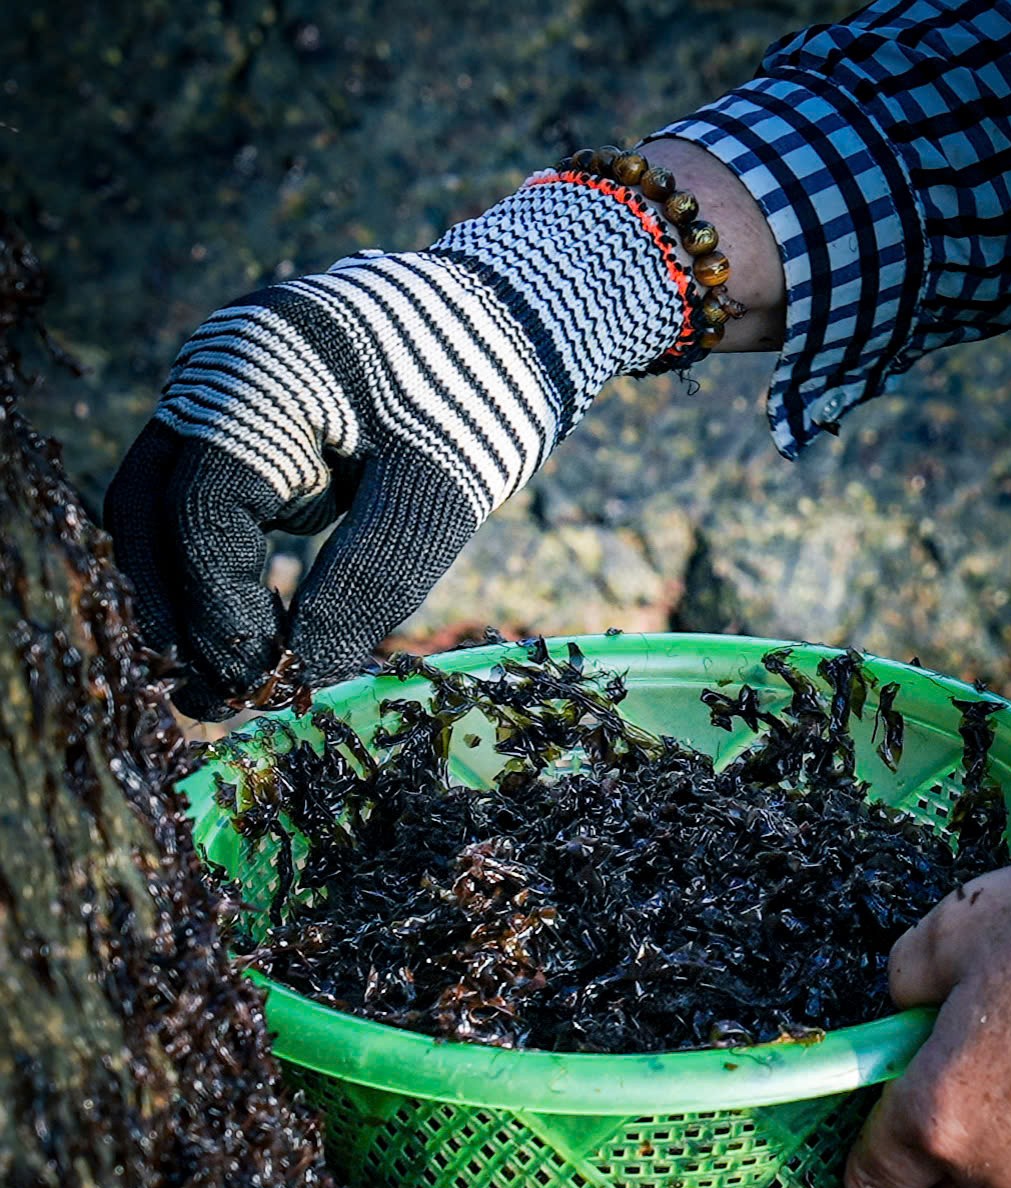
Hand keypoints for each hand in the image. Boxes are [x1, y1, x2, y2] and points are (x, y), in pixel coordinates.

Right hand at [103, 174, 690, 717]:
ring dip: (189, 593)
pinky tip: (258, 621)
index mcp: (253, 377)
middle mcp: (211, 373)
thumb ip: (366, 583)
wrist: (515, 320)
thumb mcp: (435, 497)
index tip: (263, 682)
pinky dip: (218, 562)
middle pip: (149, 512)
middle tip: (219, 697)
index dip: (221, 613)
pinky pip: (201, 495)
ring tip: (235, 674)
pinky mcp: (241, 414)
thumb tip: (303, 675)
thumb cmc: (482, 398)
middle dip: (179, 612)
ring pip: (162, 508)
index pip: (200, 518)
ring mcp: (218, 389)